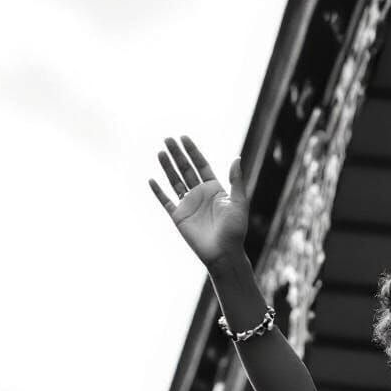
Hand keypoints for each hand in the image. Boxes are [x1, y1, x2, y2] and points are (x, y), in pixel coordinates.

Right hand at [149, 136, 247, 267]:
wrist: (224, 253)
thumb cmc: (235, 230)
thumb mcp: (239, 203)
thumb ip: (236, 181)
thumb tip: (236, 158)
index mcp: (215, 189)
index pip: (201, 165)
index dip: (193, 151)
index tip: (184, 138)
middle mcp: (200, 194)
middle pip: (186, 169)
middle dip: (177, 154)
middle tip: (167, 139)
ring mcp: (188, 204)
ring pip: (175, 181)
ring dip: (167, 167)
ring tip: (160, 152)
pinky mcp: (178, 216)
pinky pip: (166, 201)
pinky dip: (158, 191)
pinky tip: (152, 179)